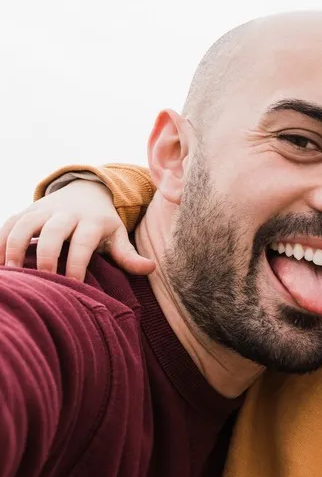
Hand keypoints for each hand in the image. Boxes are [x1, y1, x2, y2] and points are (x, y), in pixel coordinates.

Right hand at [0, 179, 154, 280]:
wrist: (87, 191)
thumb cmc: (103, 223)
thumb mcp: (118, 235)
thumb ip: (129, 255)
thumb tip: (151, 268)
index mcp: (92, 222)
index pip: (82, 244)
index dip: (76, 265)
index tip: (71, 285)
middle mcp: (67, 214)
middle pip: (52, 232)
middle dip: (45, 257)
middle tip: (42, 280)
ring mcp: (44, 210)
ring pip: (25, 224)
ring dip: (14, 247)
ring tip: (12, 273)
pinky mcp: (27, 211)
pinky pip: (9, 223)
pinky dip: (0, 240)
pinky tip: (0, 264)